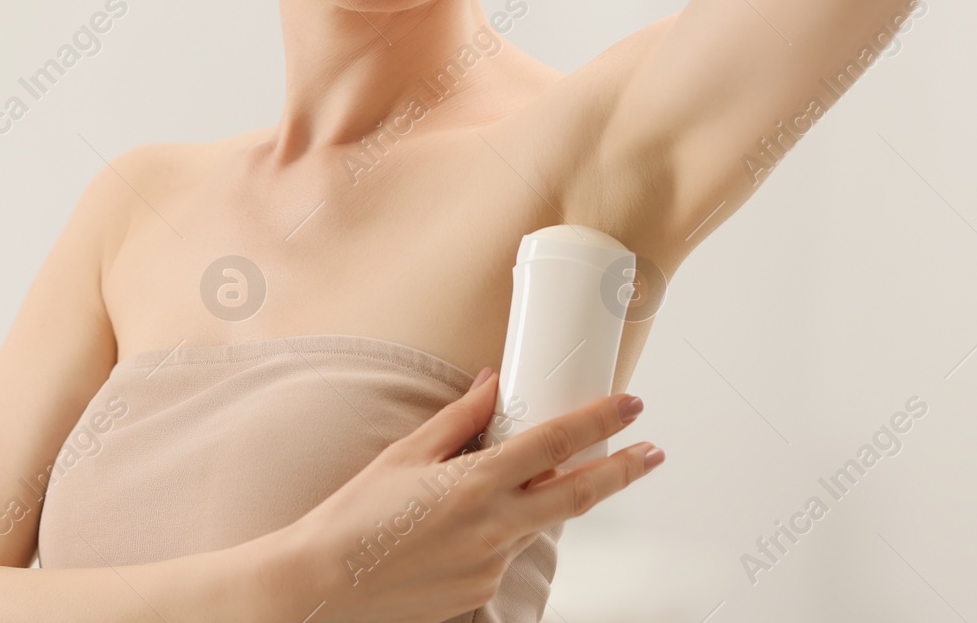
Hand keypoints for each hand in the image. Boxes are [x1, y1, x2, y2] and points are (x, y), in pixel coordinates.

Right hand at [279, 368, 661, 622]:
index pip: (556, 444)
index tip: (631, 405)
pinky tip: (462, 525)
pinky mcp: (481, 591)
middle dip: (623, 471)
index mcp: (477, 484)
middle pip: (579, 495)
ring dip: (546, 499)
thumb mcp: (405, 455)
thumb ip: (459, 419)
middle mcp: (495, 526)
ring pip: (538, 523)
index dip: (599, 421)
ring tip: (526, 479)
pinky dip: (503, 529)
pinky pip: (506, 550)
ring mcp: (492, 564)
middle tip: (654, 452)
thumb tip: (492, 384)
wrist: (322, 587)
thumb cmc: (354, 518)